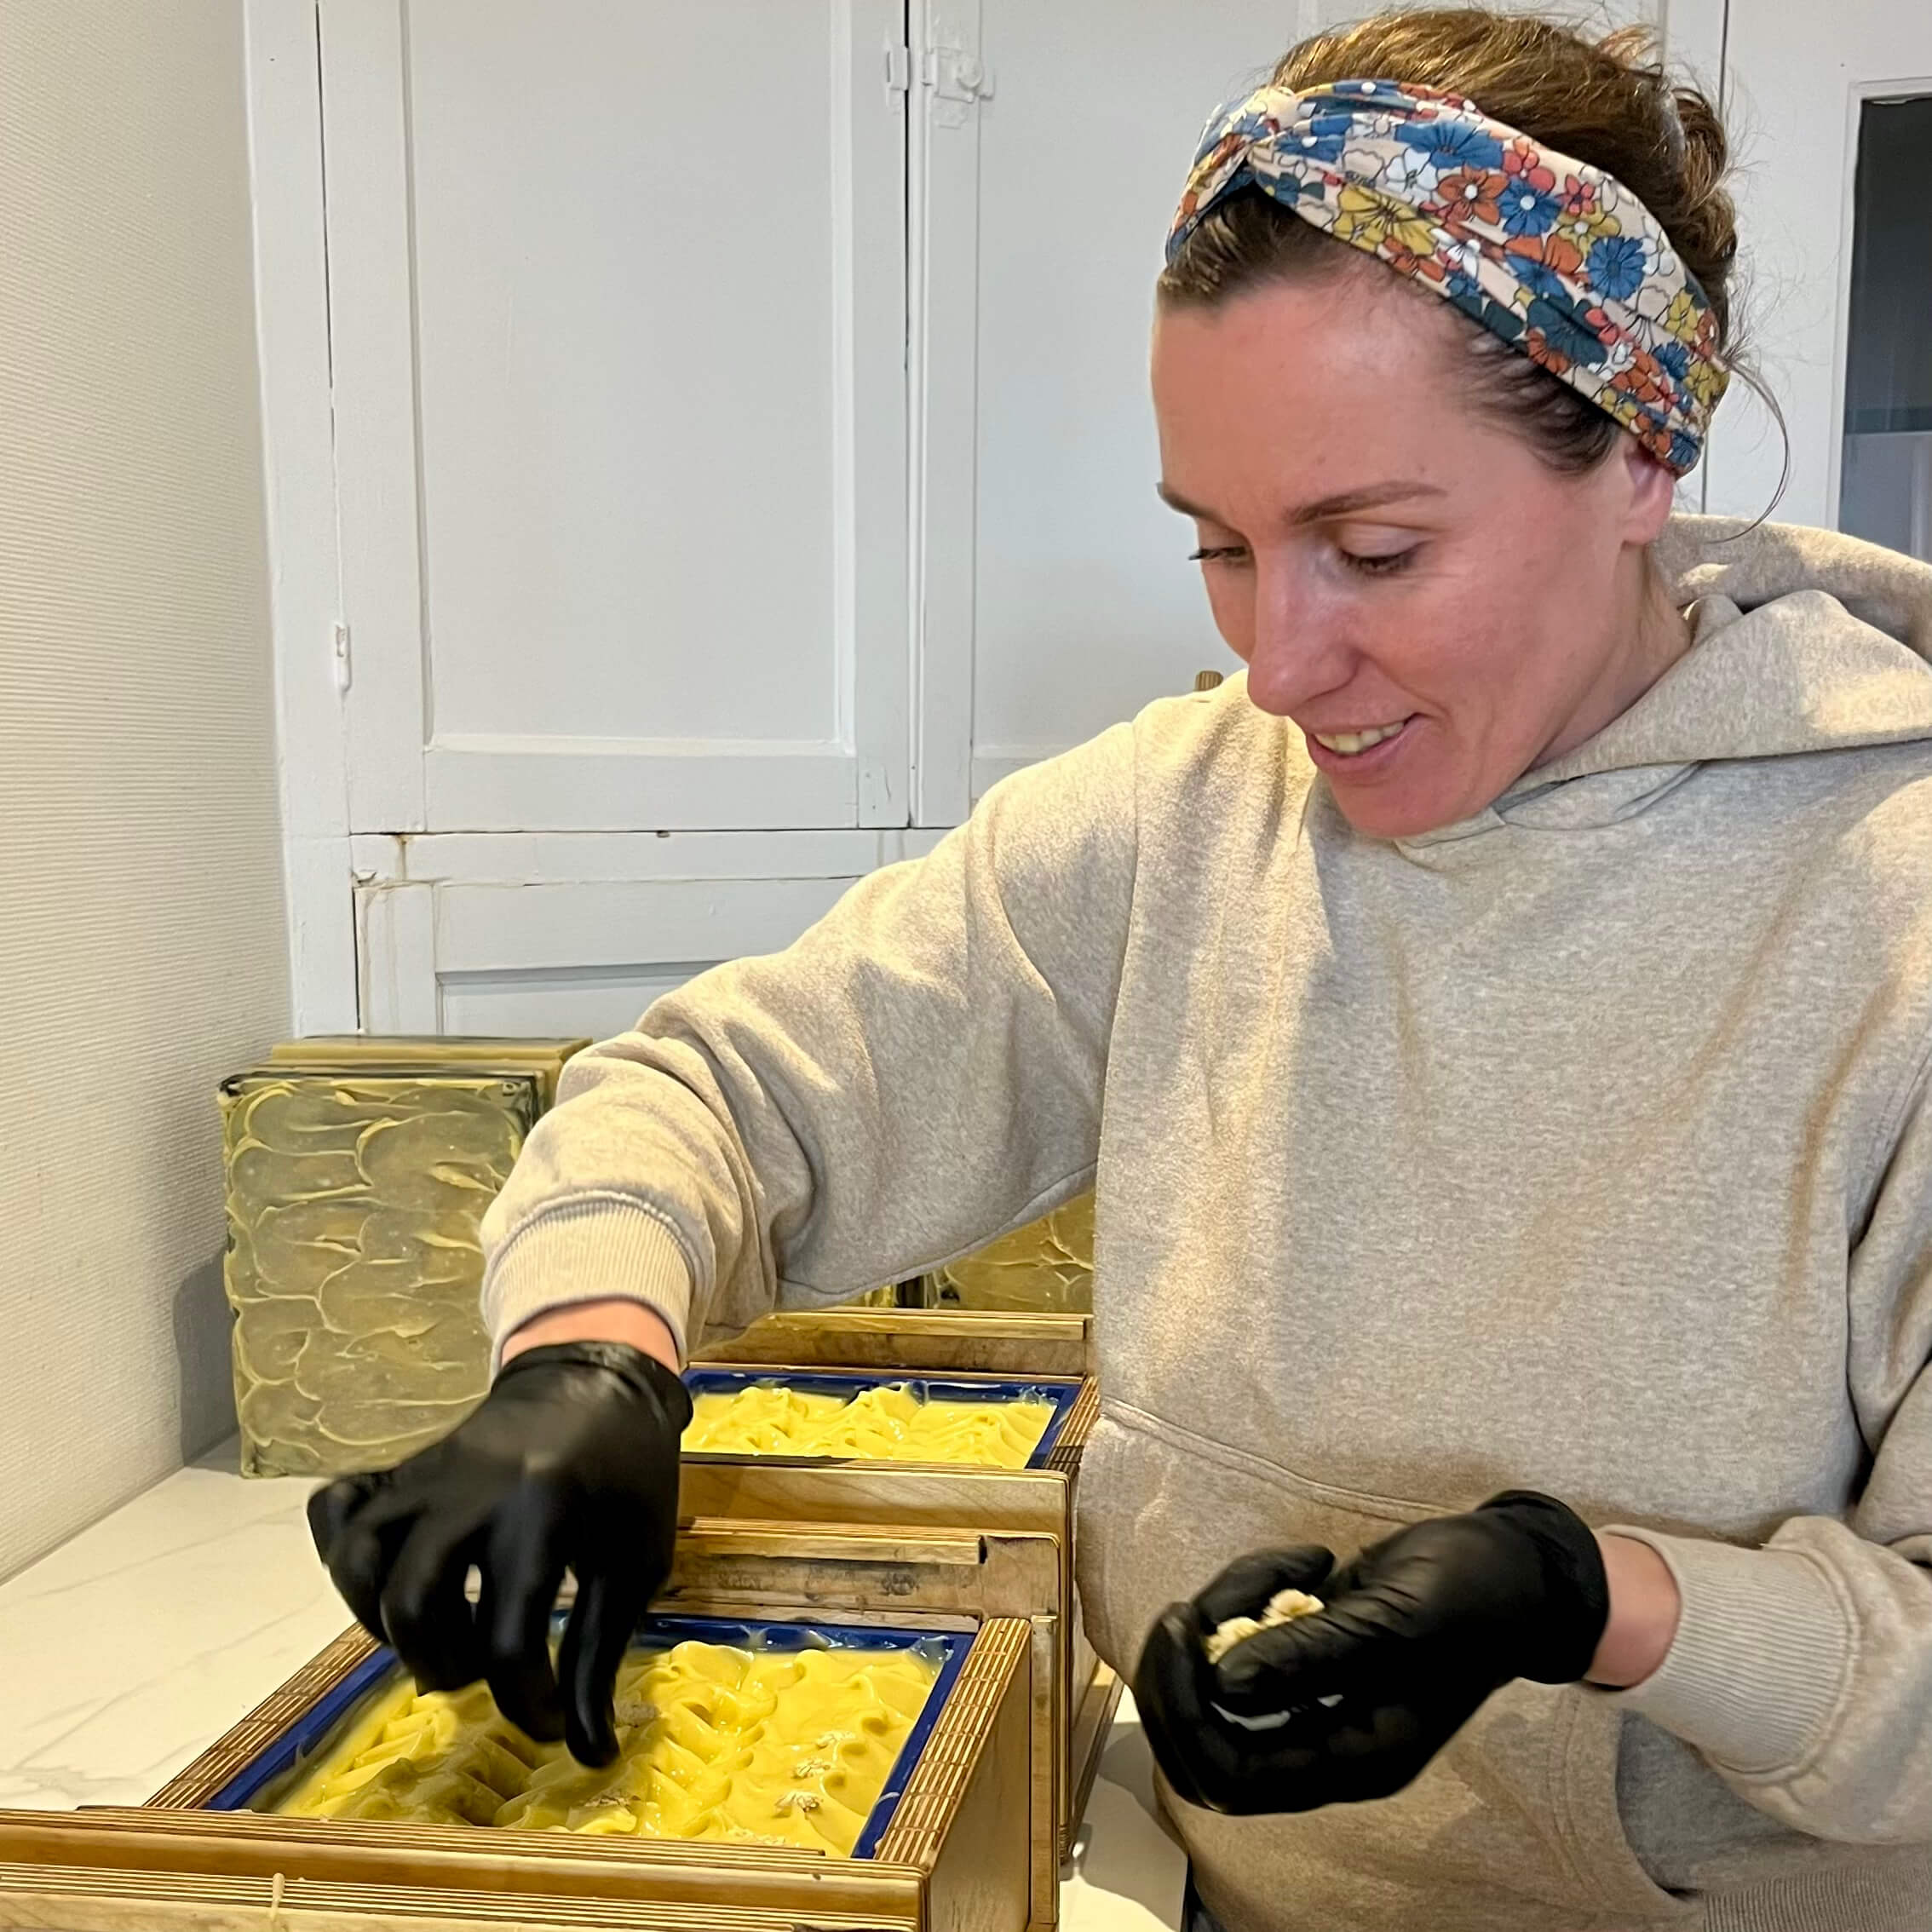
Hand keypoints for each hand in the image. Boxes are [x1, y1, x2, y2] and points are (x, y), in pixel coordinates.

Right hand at [307, 1341, 690, 1767]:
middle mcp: (471, 1492)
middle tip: (485, 1666)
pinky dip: (345, 1556)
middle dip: (445, 1663)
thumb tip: (590, 1753)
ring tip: (438, 1634)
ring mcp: (427, 1476)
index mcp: (543, 1513)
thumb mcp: (635, 1563)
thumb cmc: (628, 1475)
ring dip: (387, 1622)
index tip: (551, 1723)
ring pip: (361, 1561)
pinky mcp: (404, 1470)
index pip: (510, 1640)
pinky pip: (337, 1509)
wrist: (598, 1378)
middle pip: (414, 1603)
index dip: (528, 1706)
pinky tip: (386, 1582)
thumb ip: (600, 1657)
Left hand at [1133, 1491, 1609, 1813]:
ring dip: (1226, 1611)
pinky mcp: (1304, 1651)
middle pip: (1207, 1743)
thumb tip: (1221, 1684)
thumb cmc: (1471, 1598)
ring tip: (1295, 1563)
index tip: (1180, 1635)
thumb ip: (1310, 1658)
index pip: (1233, 1776)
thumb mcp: (1395, 1623)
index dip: (1190, 1716)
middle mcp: (1323, 1740)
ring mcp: (1311, 1696)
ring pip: (1218, 1678)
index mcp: (1354, 1759)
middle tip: (1185, 1610)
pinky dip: (1249, 1591)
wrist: (1512, 1563)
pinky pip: (1241, 1634)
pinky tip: (1308, 1559)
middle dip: (1181, 1677)